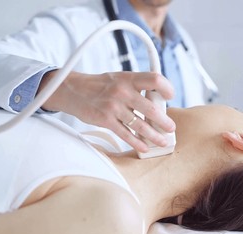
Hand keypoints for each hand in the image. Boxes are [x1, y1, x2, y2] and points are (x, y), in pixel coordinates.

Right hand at [40, 70, 175, 152]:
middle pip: (151, 108)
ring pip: (140, 125)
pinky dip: (137, 143)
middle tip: (170, 127)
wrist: (72, 90)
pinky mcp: (105, 120)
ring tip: (162, 141)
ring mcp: (114, 107)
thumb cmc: (100, 85)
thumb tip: (158, 100)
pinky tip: (144, 147)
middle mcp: (122, 91)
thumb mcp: (119, 78)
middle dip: (164, 121)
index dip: (166, 88)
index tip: (170, 96)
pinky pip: (126, 135)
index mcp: (128, 78)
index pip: (155, 80)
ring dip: (154, 136)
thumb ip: (137, 87)